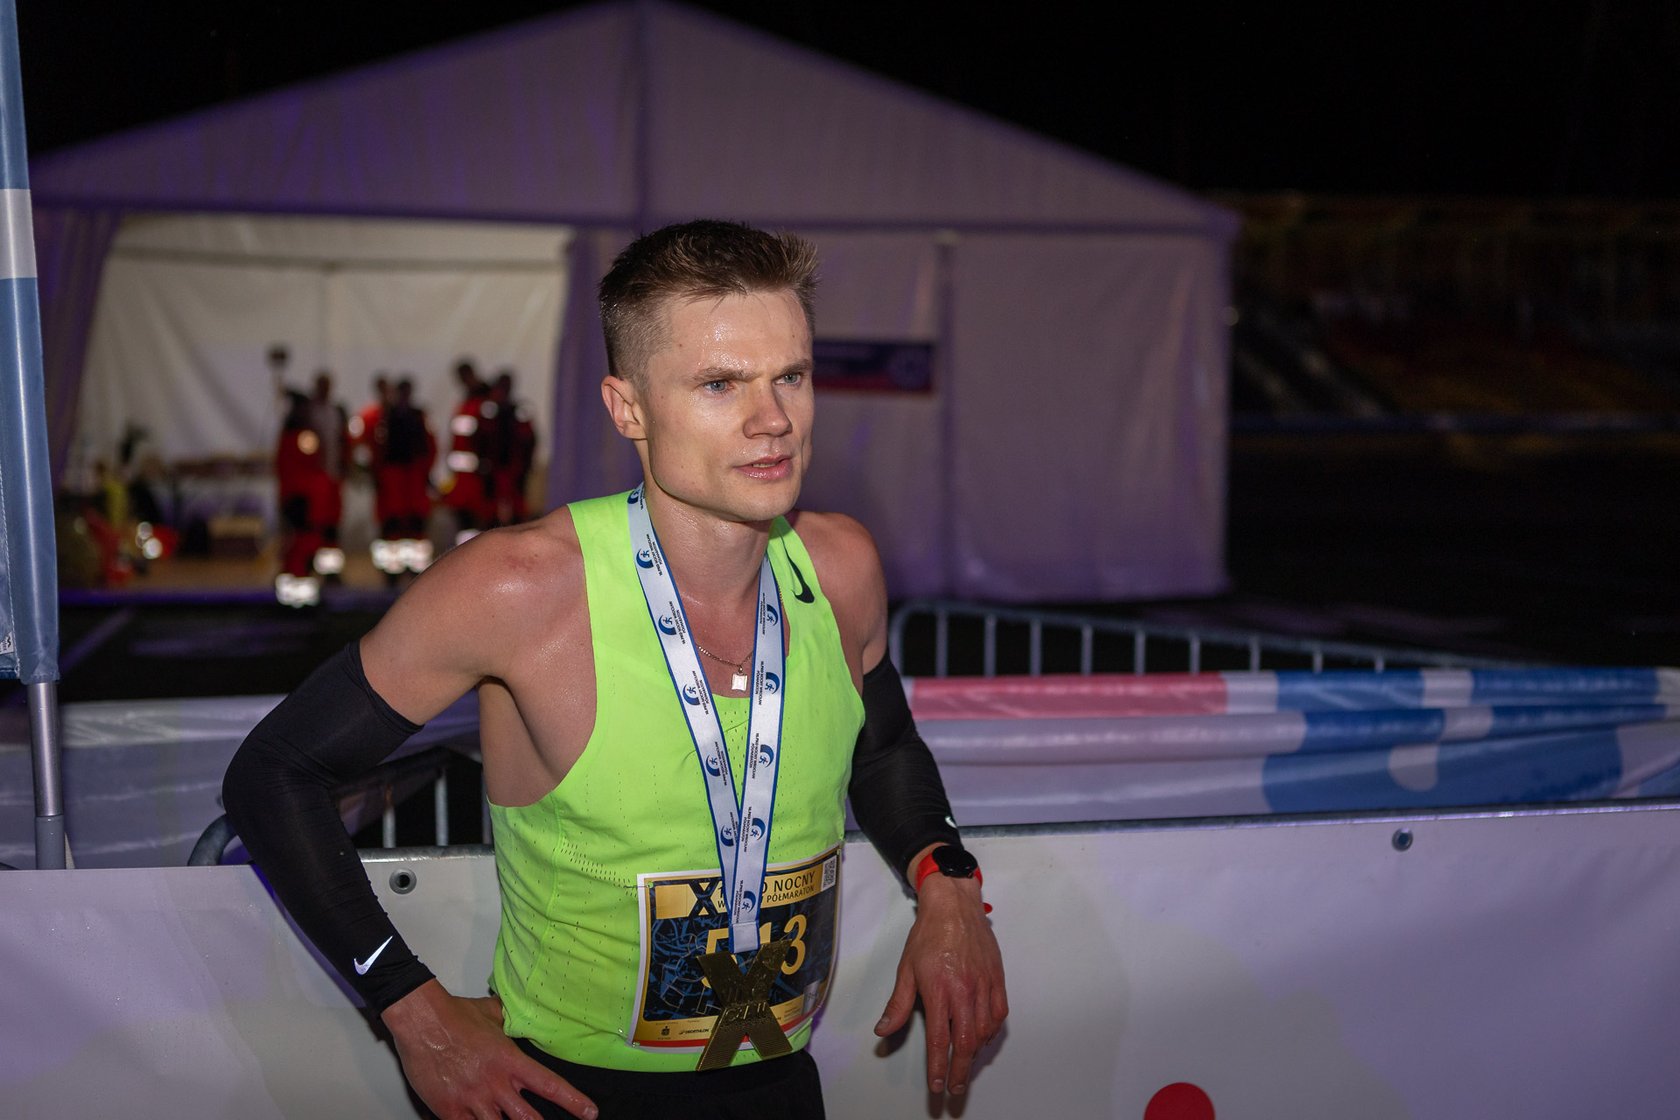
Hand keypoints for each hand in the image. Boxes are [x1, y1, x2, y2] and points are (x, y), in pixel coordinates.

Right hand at [382, 981, 597, 1119]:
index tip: (589, 1112)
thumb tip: (520, 1014)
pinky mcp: (450, 1109)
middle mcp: (495, 1084)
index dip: (572, 1101)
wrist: (422, 1021)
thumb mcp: (492, 1013)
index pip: (549, 1085)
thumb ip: (510, 1019)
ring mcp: (473, 1099)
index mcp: (510, 1061)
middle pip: (527, 1119)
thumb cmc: (455, 1014)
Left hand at [873, 874, 1006, 1095]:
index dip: (939, 1066)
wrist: (954, 905)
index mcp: (940, 990)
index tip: (938, 1085)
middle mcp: (965, 990)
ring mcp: (984, 985)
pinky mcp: (996, 978)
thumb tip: (884, 1030)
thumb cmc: (929, 934)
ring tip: (966, 1064)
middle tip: (956, 1088)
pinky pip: (999, 1014)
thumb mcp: (906, 969)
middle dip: (961, 1071)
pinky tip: (984, 1036)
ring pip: (985, 1031)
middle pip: (966, 1042)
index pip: (940, 1039)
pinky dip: (992, 1031)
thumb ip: (898, 1004)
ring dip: (976, 1053)